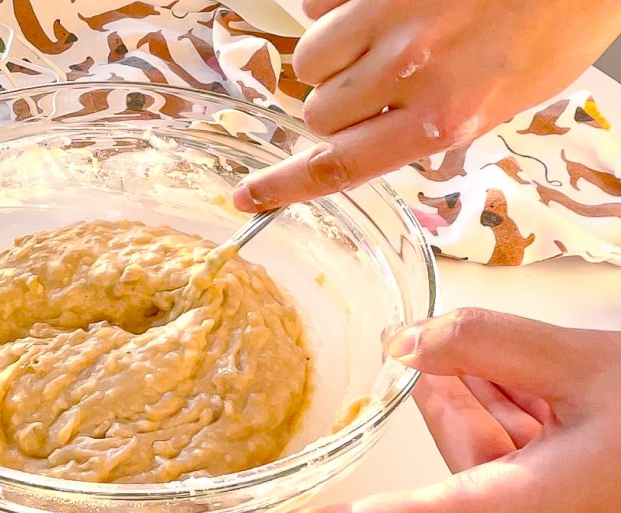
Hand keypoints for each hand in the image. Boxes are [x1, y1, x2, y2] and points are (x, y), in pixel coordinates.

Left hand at [206, 308, 620, 512]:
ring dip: (508, 394)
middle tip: (517, 356)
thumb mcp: (592, 364)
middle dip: (471, 387)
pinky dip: (528, 412)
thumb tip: (408, 345)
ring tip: (568, 376)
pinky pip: (517, 457)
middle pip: (453, 447)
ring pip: (486, 445)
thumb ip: (484, 342)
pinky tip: (564, 391)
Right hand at [233, 0, 620, 210]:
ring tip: (384, 34)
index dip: (284, 187)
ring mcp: (386, 16)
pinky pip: (317, 7)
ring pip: (309, 59)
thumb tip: (395, 140)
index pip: (338, 168)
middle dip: (338, 103)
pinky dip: (338, 8)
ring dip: (334, 54)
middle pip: (318, 113)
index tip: (248, 197)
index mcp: (444, 117)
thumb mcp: (512, 97)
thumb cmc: (560, 16)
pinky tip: (380, 3)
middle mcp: (407, 72)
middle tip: (380, 82)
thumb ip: (442, 127)